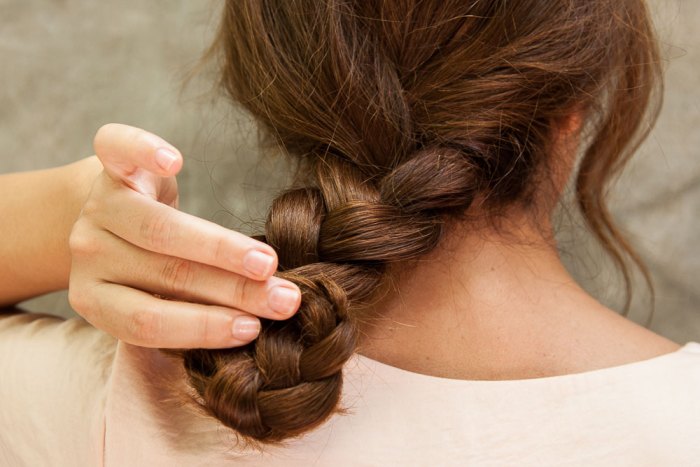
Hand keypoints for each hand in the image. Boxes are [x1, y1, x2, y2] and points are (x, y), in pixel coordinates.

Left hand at [68, 124, 299, 347]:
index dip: (200, 328)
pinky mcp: (111, 165)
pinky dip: (145, 152)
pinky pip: (120, 151)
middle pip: (166, 274)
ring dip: (222, 247)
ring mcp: (99, 207)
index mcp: (95, 298)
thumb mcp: (160, 297)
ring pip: (160, 230)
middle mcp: (90, 254)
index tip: (252, 329)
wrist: (114, 216)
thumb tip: (258, 328)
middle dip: (234, 291)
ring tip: (269, 262)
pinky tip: (174, 162)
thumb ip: (192, 310)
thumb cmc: (151, 266)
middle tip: (284, 300)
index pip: (145, 321)